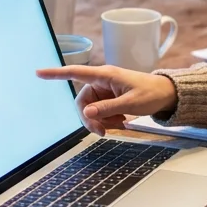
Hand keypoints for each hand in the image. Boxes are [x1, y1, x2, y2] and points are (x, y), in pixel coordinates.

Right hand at [35, 65, 177, 135]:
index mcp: (105, 75)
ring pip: (91, 110)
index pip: (76, 73)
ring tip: (120, 124)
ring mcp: (106, 90)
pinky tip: (122, 122)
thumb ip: (108, 108)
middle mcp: (102, 81)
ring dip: (101, 121)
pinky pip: (100, 112)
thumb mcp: (131, 103)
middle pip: (83, 101)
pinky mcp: (110, 99)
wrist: (167, 95)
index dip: (56, 74)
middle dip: (90, 118)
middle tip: (103, 133)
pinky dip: (108, 120)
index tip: (39, 73)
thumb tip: (86, 113)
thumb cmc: (152, 94)